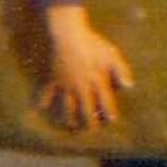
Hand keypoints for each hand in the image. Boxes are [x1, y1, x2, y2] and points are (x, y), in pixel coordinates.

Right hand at [38, 6, 133, 129]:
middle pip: (86, 109)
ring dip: (68, 117)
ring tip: (69, 124)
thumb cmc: (93, 44)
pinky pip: (46, 94)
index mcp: (97, 81)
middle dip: (89, 121)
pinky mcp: (53, 79)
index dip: (109, 112)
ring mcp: (66, 85)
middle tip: (91, 129)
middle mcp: (81, 87)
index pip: (105, 102)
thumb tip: (130, 86)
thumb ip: (122, 71)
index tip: (111, 120)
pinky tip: (36, 111)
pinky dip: (41, 102)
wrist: (68, 36)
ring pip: (66, 107)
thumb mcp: (112, 55)